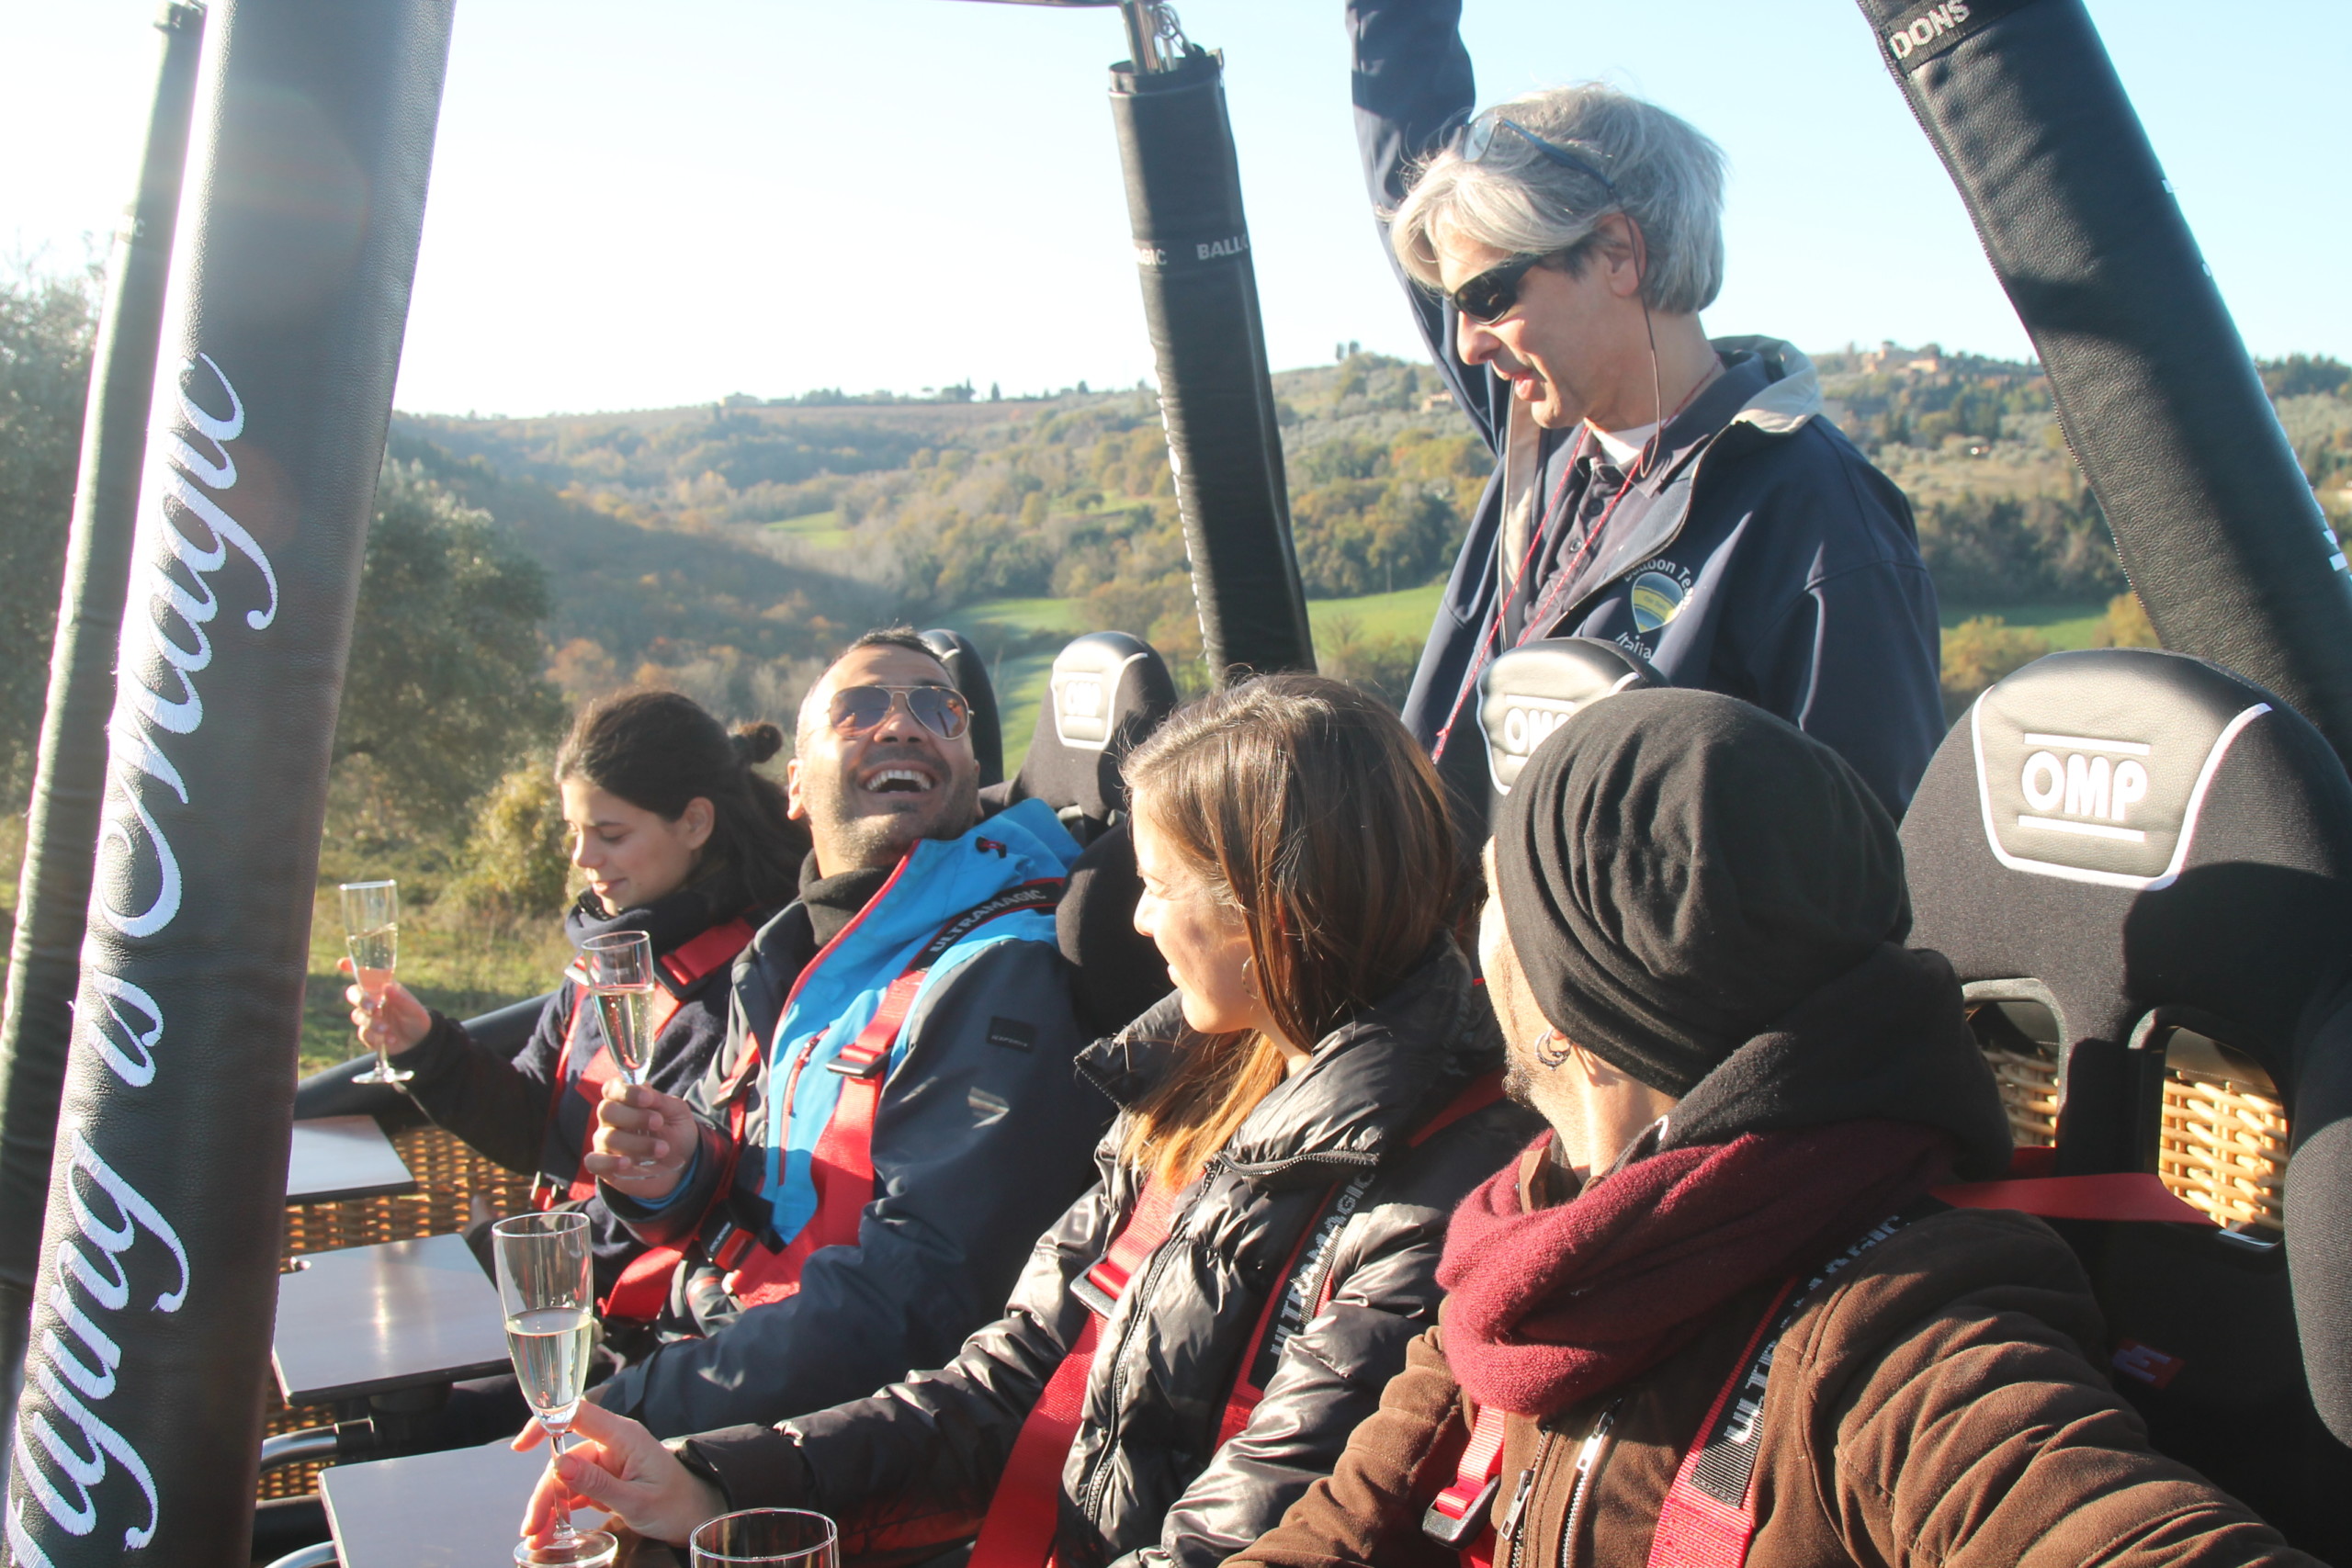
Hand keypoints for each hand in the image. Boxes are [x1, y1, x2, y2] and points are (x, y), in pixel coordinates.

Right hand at [341, 958, 429, 1054]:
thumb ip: (401, 999)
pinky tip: (390, 1039)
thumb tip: (387, 987)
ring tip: (386, 1028)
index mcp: (382, 988)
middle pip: (353, 994)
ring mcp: (368, 1017)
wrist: (420, 1040)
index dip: (350, 967)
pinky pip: (364, 1034)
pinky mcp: (368, 1034)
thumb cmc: (415, 1017)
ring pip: (357, 1016)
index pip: (364, 975)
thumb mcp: (413, 1008)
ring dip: (371, 1022)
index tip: (341, 963)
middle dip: (360, 999)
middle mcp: (372, 1001)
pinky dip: (376, 1036)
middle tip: (373, 1007)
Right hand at [517, 1400, 724, 1548]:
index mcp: (624, 1436)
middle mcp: (613, 1443)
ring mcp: (609, 1460)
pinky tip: (550, 1531)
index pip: (577, 1415)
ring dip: (549, 1506)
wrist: (698, 1516)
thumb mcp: (636, 1501)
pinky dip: (561, 1509)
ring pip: (566, 1477)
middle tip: (531, 1527)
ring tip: (537, 1536)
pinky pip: (576, 1488)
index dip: (546, 1424)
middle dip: (545, 1493)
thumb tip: (559, 1464)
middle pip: (565, 1458)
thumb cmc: (676, 1506)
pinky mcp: (607, 1477)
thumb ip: (597, 1484)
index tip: (520, 1446)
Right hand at [586, 1080, 694, 1200]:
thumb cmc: (676, 1133)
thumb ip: (660, 1100)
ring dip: (637, 1143)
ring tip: (662, 1149)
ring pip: (608, 1137)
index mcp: (625, 1101)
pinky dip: (609, 1162)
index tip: (648, 1099)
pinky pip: (594, 1162)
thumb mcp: (677, 1113)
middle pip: (607, 1110)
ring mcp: (605, 1143)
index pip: (613, 1089)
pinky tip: (628, 1163)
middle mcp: (610, 1120)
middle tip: (658, 1123)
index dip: (627, 1091)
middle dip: (634, 1116)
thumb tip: (644, 1088)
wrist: (683, 1165)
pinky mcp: (604, 1167)